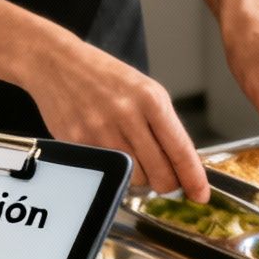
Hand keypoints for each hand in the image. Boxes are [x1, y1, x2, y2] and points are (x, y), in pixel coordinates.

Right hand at [20, 32, 207, 199]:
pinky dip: (116, 172)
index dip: (193, 179)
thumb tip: (181, 164)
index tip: (201, 195)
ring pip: (135, 179)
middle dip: (168, 185)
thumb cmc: (105, 77)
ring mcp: (100, 132)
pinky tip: (113, 156)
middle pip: (159, 174)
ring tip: (135, 160)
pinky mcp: (78, 143)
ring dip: (141, 179)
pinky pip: (107, 173)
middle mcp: (127, 116)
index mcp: (151, 100)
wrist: (58, 63)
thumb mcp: (145, 90)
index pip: (180, 150)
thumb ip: (164, 125)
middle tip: (168, 183)